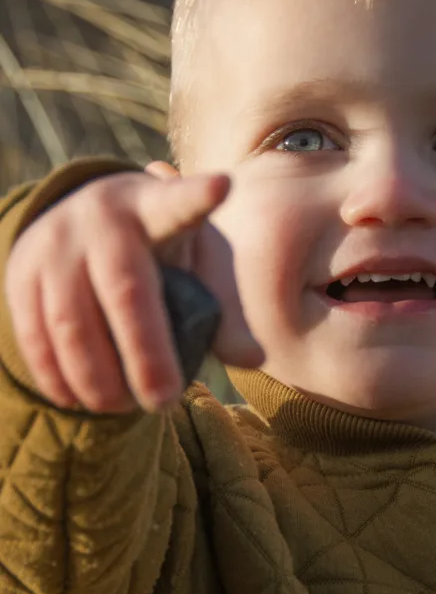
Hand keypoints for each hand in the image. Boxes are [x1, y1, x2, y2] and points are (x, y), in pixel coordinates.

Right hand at [5, 166, 262, 412]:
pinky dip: (57, 376)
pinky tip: (77, 401)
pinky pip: (35, 335)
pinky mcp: (21, 272)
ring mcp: (55, 243)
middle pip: (126, 291)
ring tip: (124, 408)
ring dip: (98, 378)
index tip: (223, 186)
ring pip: (72, 322)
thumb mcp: (195, 263)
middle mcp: (101, 218)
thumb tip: (254, 358)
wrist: (85, 220)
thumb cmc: (160, 251)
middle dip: (147, 356)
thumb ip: (224, 308)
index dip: (197, 197)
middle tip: (166, 402)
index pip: (178, 203)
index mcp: (154, 206)